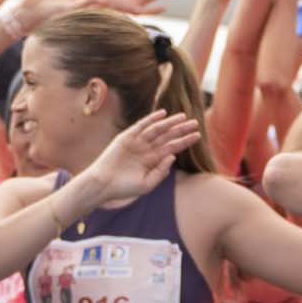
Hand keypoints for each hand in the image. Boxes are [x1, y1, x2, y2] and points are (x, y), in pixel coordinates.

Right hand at [56, 111, 197, 212]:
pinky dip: (151, 119)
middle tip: (195, 122)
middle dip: (181, 130)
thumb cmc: (124, 188)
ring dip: (170, 123)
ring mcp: (136, 142)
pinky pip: (141, 126)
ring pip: (157, 130)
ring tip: (183, 117)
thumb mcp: (147, 184)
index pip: (172, 147)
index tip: (198, 135)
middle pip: (167, 137)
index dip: (185, 141)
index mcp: (152, 160)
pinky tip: (163, 114)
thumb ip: (161, 172)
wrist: (103, 184)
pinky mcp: (126, 137)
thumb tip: (173, 155)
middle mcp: (146, 149)